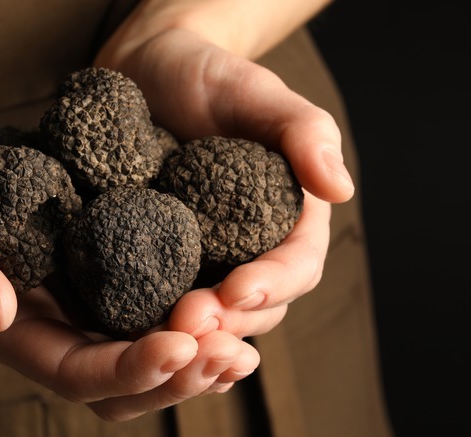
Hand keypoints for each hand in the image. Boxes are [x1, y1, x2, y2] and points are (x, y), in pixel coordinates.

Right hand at [0, 120, 259, 420]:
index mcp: (9, 334)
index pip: (75, 372)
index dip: (128, 368)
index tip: (180, 347)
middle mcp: (50, 327)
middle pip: (121, 378)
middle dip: (180, 373)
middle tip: (234, 354)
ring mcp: (76, 300)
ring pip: (143, 347)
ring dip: (197, 352)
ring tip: (247, 343)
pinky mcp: (97, 265)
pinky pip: (146, 299)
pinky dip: (188, 305)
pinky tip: (231, 292)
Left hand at [97, 28, 351, 339]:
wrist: (148, 72)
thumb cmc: (210, 75)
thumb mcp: (256, 92)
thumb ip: (304, 132)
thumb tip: (341, 189)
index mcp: (287, 216)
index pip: (297, 265)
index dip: (274, 284)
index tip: (239, 290)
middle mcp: (248, 248)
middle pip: (256, 305)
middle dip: (228, 321)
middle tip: (190, 321)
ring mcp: (201, 259)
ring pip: (210, 315)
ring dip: (191, 332)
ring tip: (162, 331)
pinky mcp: (156, 260)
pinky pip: (158, 299)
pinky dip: (150, 320)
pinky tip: (129, 328)